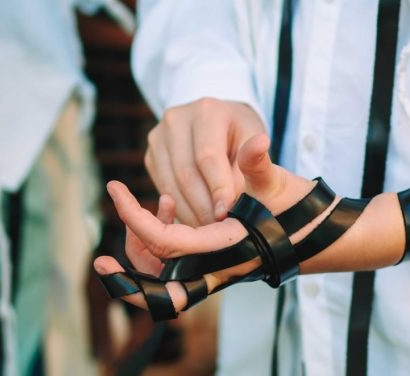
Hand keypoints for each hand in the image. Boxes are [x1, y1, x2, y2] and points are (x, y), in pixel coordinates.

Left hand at [95, 134, 315, 310]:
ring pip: (166, 278)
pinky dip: (163, 245)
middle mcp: (219, 268)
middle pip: (160, 282)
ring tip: (152, 208)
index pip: (166, 242)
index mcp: (227, 250)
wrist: (318, 234)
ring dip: (145, 252)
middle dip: (129, 267)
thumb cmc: (300, 210)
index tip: (115, 192)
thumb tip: (258, 139)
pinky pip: (178, 266)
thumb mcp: (278, 185)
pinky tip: (170, 207)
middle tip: (103, 260)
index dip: (135, 220)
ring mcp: (216, 270)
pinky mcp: (216, 264)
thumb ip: (260, 163)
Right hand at [144, 98, 266, 226]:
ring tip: (211, 231)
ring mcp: (158, 138)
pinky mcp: (151, 156)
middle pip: (185, 173)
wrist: (222, 127)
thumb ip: (256, 164)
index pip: (208, 155)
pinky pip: (163, 189)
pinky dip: (180, 210)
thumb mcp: (258, 145)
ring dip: (191, 213)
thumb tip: (245, 181)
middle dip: (204, 206)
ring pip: (170, 185)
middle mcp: (176, 119)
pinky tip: (198, 221)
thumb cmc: (244, 138)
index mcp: (207, 111)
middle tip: (220, 231)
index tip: (228, 215)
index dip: (217, 188)